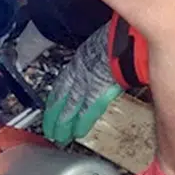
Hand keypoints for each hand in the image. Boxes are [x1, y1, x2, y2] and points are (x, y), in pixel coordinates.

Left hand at [42, 24, 121, 144]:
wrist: (125, 38)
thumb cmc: (119, 37)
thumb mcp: (102, 45)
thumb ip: (99, 58)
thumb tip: (104, 65)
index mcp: (80, 60)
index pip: (62, 84)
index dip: (55, 99)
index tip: (51, 109)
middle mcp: (78, 72)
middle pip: (62, 97)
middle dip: (54, 115)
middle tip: (49, 129)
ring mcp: (86, 82)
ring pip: (70, 106)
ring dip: (64, 122)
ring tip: (59, 137)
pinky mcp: (98, 91)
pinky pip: (87, 110)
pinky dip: (82, 123)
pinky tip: (77, 133)